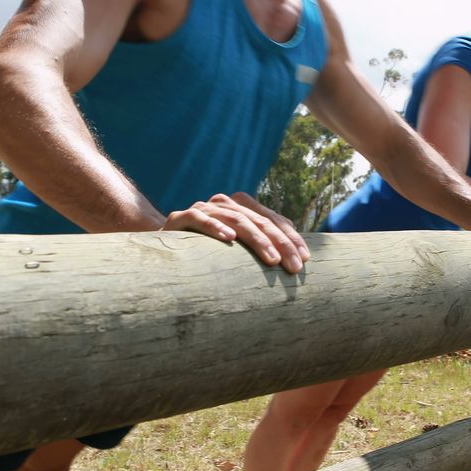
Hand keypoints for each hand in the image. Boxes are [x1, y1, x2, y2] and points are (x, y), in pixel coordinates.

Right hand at [161, 192, 309, 272]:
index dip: (290, 237)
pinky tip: (229, 239)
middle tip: (294, 266)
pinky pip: (198, 219)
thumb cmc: (208, 252)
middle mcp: (223, 203)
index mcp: (240, 206)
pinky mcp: (179, 218)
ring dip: (257, 239)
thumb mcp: (238, 247)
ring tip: (272, 259)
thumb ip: (262, 240)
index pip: (271, 219)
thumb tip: (296, 241)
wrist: (164, 249)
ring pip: (235, 219)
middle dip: (280, 243)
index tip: (305, 258)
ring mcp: (201, 208)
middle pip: (258, 220)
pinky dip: (214, 227)